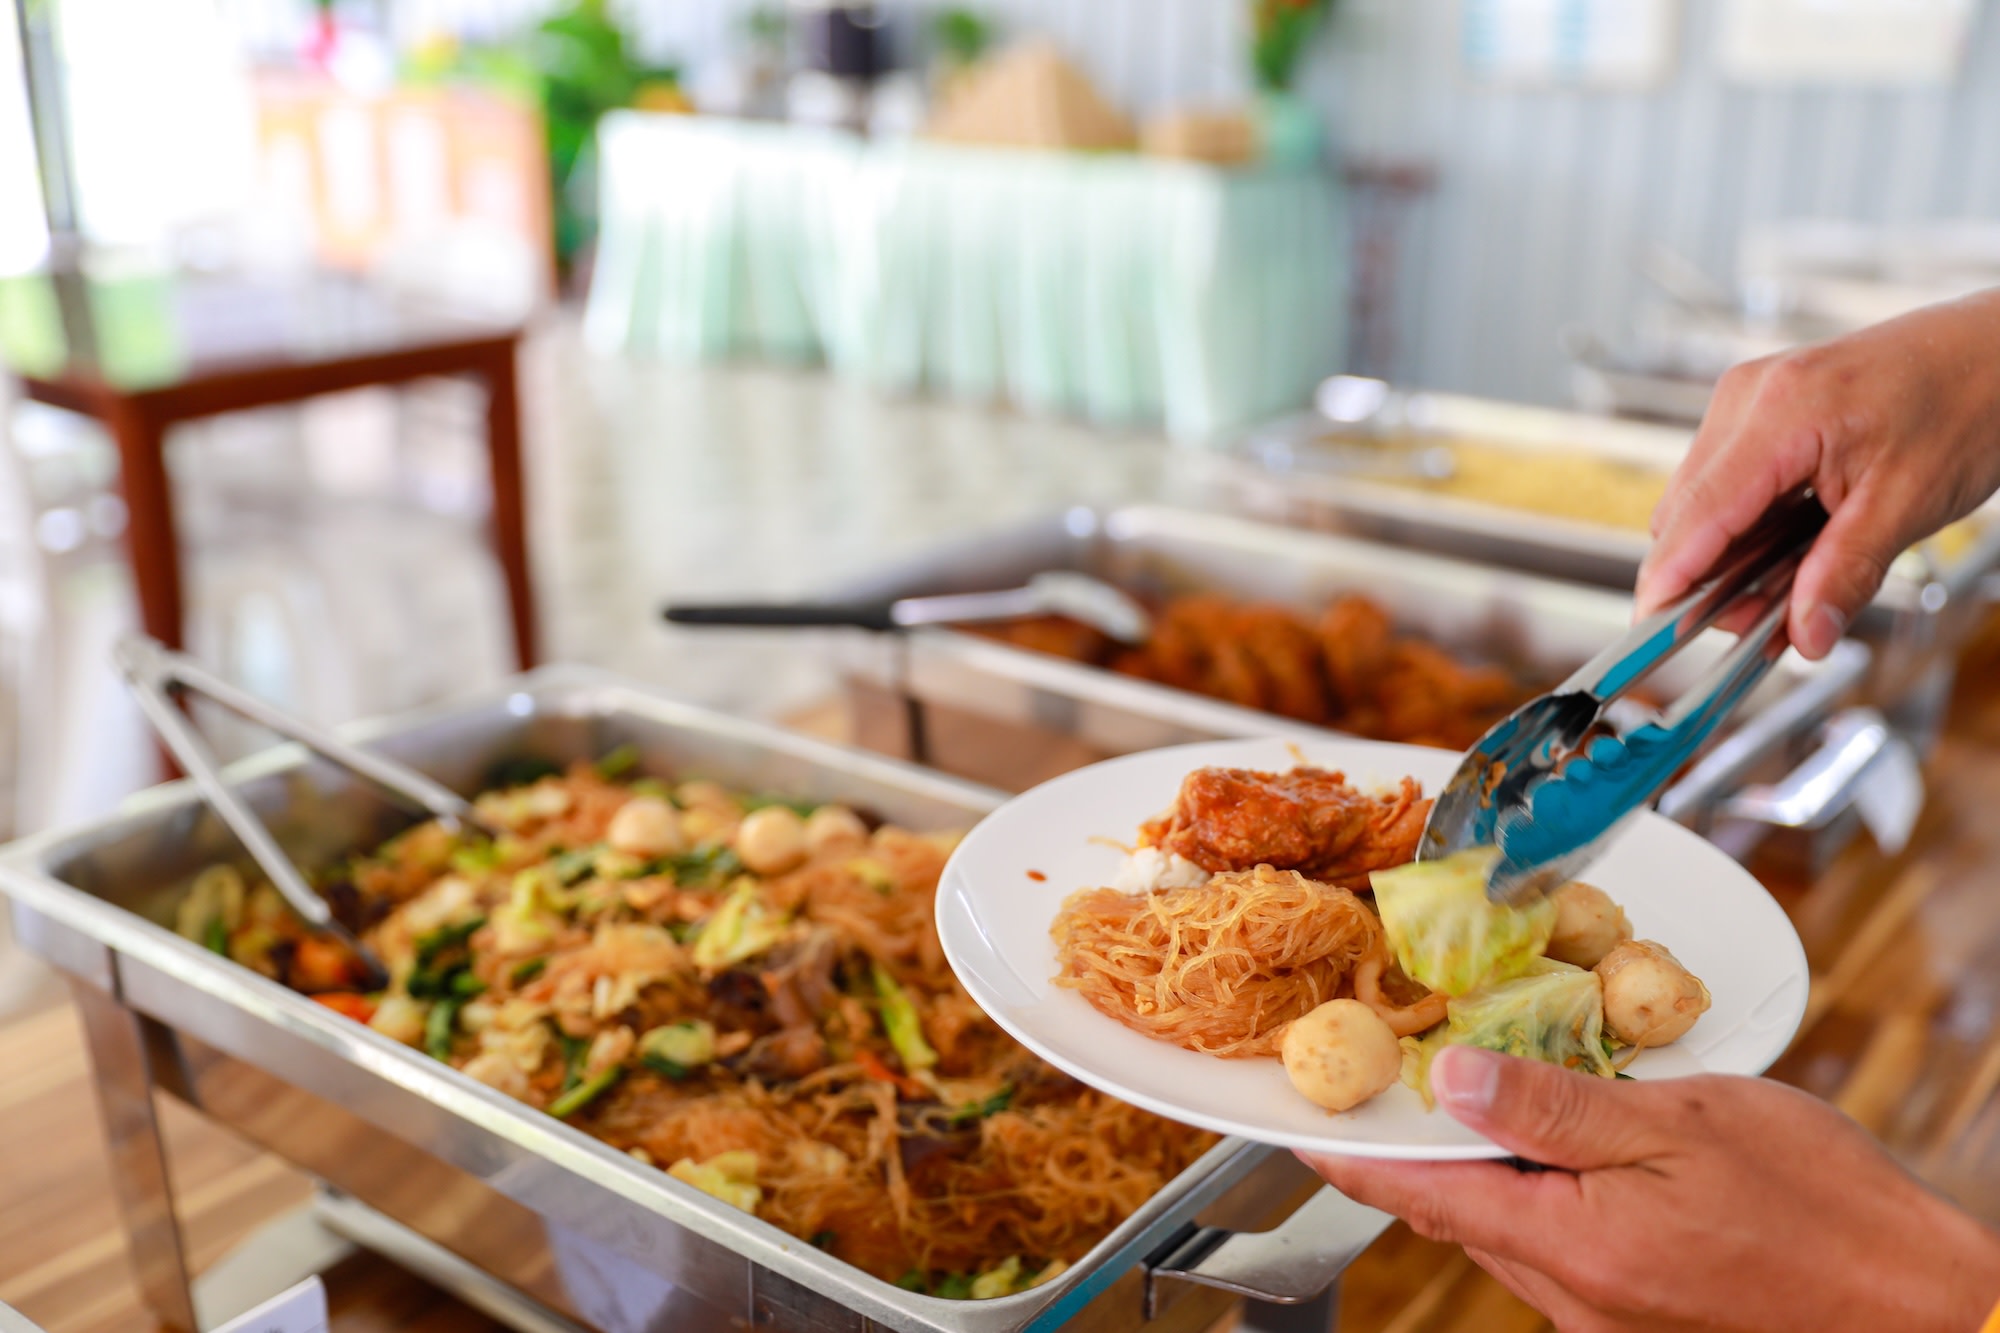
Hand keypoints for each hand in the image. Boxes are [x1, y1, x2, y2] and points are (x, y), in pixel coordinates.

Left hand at [1299, 1046, 1999, 1331]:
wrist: (1925, 1308)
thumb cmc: (1825, 1213)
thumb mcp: (1684, 1127)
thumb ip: (1557, 1110)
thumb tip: (1452, 1083)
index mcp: (1573, 1246)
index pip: (1419, 1196)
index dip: (1350, 1151)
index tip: (1295, 1119)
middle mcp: (1574, 1297)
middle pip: (1457, 1210)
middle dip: (1416, 1146)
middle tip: (1387, 1075)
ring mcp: (1605, 1315)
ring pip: (1507, 1227)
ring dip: (1482, 1163)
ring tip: (1476, 1087)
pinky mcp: (1639, 1317)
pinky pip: (1560, 1246)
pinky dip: (1541, 1189)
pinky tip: (1567, 1139)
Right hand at [1636, 289, 1999, 658]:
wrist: (1997, 350)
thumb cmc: (1966, 403)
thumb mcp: (1909, 504)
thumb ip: (1847, 572)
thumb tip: (1806, 635)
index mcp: (1783, 412)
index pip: (1698, 512)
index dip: (1670, 577)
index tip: (1653, 632)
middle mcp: (1750, 397)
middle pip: (1685, 511)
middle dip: (1707, 577)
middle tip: (1758, 626)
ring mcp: (1749, 398)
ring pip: (1700, 501)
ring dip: (1728, 554)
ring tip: (1786, 589)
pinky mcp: (1759, 407)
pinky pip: (1725, 481)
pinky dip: (1744, 526)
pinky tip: (1786, 550)